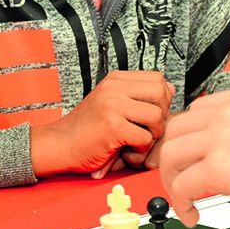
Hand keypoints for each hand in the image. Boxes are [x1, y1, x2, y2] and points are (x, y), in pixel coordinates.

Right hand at [30, 71, 173, 176]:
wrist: (58, 144)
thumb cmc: (86, 129)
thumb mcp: (112, 104)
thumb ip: (139, 96)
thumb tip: (171, 89)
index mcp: (116, 80)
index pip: (158, 79)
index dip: (161, 99)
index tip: (149, 114)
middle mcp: (114, 88)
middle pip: (161, 93)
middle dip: (161, 116)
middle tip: (146, 129)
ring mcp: (113, 105)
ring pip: (157, 117)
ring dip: (152, 135)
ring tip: (135, 140)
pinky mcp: (113, 126)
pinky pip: (145, 138)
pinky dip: (140, 149)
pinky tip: (125, 150)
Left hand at [157, 89, 229, 228]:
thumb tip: (227, 162)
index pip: (198, 111)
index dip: (189, 139)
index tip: (189, 160)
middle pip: (178, 129)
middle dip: (174, 159)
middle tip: (180, 182)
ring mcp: (223, 136)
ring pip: (171, 154)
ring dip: (172, 181)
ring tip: (185, 202)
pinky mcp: (219, 166)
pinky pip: (181, 185)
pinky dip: (181, 204)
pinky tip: (193, 216)